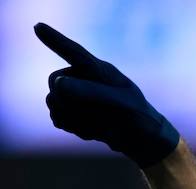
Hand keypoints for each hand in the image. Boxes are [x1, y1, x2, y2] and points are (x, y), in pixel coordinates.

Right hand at [34, 22, 179, 167]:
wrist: (143, 141)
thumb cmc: (138, 119)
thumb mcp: (120, 104)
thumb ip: (90, 91)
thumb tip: (58, 84)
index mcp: (100, 70)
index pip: (74, 52)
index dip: (55, 40)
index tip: (38, 27)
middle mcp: (86, 79)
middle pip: (54, 81)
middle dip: (67, 100)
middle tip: (94, 113)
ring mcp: (80, 96)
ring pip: (53, 103)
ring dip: (73, 119)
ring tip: (99, 124)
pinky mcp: (76, 113)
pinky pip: (59, 119)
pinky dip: (74, 128)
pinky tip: (94, 131)